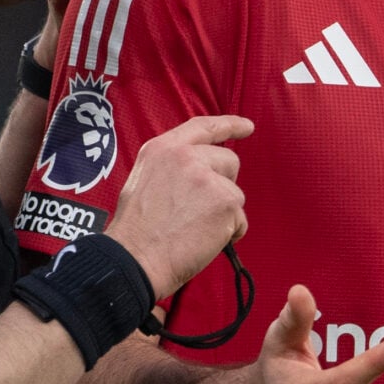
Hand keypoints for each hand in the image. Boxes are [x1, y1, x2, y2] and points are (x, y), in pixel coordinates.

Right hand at [105, 113, 250, 298]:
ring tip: (194, 229)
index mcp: (163, 148)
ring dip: (223, 213)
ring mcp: (208, 178)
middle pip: (229, 160)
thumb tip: (200, 171)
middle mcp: (187, 157)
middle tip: (202, 209)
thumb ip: (173, 167)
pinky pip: (240, 219)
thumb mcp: (144, 179)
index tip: (248, 126)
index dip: (230, 125)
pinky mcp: (226, 202)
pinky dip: (230, 234)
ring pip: (235, 193)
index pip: (203, 126)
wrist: (136, 258)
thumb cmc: (136, 230)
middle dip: (224, 183)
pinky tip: (204, 241)